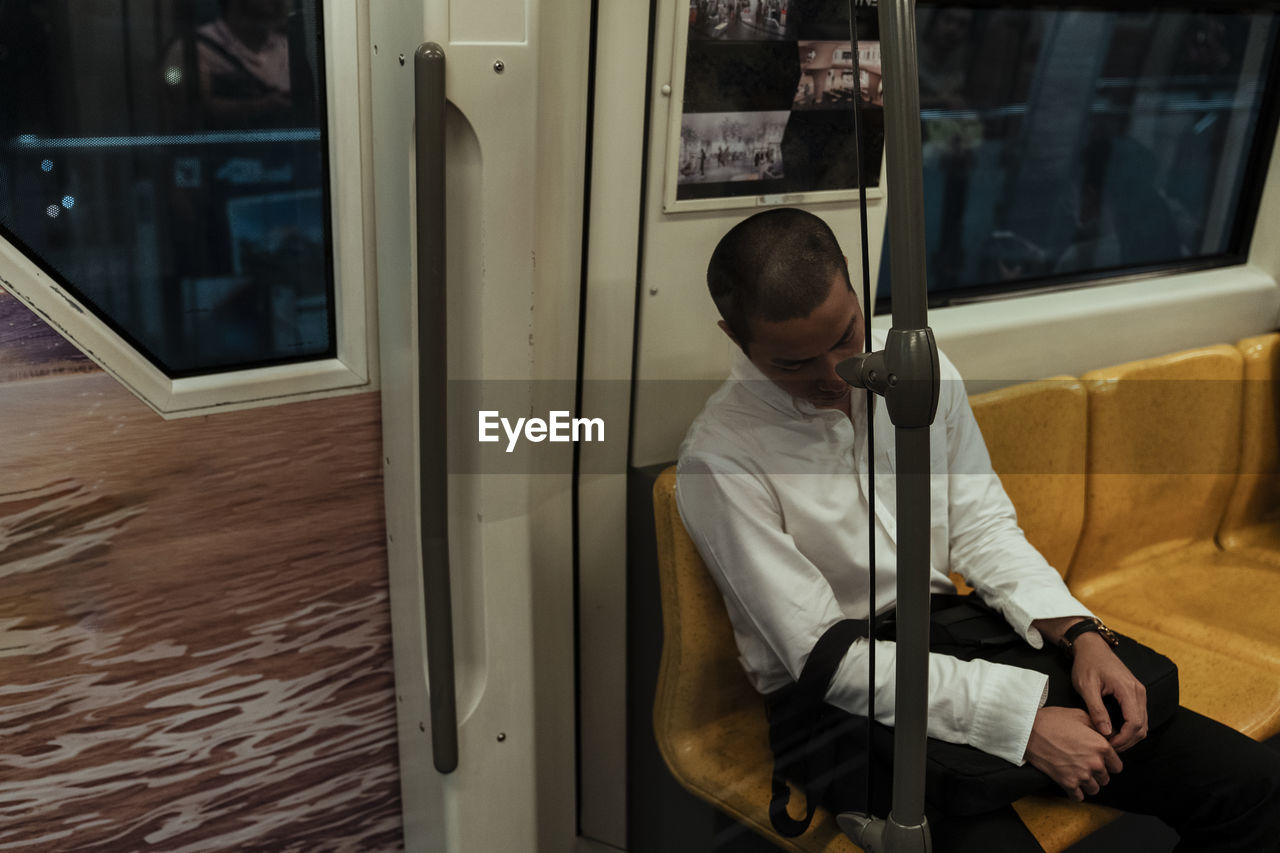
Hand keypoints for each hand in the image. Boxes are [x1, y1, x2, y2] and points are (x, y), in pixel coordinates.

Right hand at [1025, 706, 1122, 800]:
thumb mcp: (1079, 715)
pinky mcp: (1067, 782)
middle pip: (1106, 778)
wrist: (1029, 730)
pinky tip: (1071, 784)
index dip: (1109, 762)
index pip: (1117, 765)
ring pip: (1094, 789)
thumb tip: (1108, 735)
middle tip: (1087, 765)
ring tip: (1079, 774)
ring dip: (1088, 783)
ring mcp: (1081, 775)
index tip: (1102, 760)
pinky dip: (1076, 793)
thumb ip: (1098, 727)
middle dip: (1098, 773)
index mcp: (1101, 746)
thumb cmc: (1052, 720)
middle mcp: (1094, 763)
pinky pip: (1078, 797)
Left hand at [1070, 632, 1147, 750]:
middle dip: (1127, 741)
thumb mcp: (1087, 687)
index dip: (1123, 739)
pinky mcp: (1136, 693)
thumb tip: (1106, 732)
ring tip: (1110, 741)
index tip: (1108, 745)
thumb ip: (1096, 710)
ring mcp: (1140, 692)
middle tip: (1108, 747)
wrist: (1092, 647)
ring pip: (1143, 724)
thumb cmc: (1087, 664)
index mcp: (1128, 690)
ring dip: (1129, 736)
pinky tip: (1115, 731)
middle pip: (1142, 727)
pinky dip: (1131, 728)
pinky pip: (1139, 716)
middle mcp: (1139, 692)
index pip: (1134, 724)